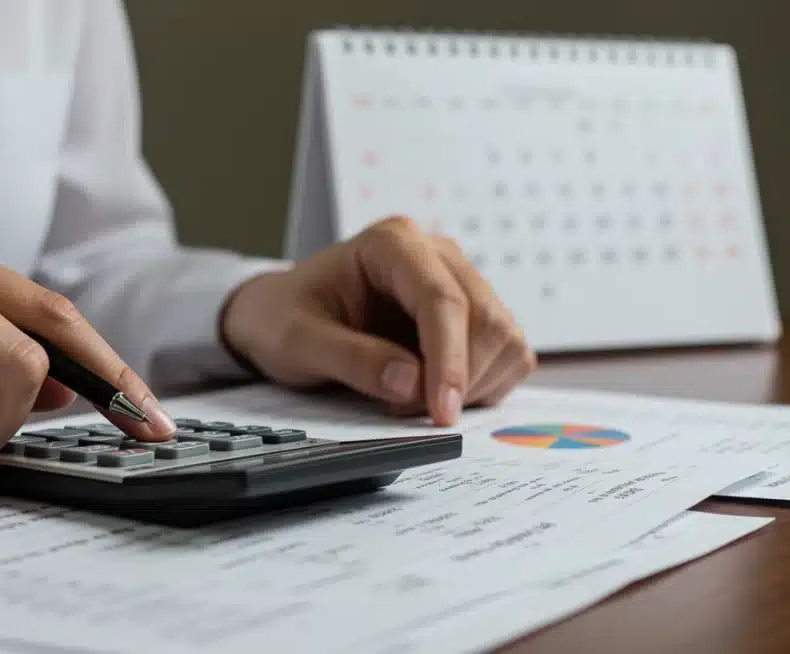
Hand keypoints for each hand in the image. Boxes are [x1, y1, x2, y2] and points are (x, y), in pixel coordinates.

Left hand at [222, 216, 534, 425]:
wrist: (282, 317)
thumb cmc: (284, 318)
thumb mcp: (297, 342)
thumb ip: (350, 359)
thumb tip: (410, 382)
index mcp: (392, 244)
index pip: (442, 298)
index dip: (449, 359)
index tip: (441, 411)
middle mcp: (436, 255)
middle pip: (485, 318)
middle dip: (458, 378)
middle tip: (405, 411)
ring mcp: (461, 282)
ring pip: (504, 338)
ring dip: (472, 385)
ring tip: (412, 401)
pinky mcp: (473, 316)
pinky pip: (507, 355)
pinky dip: (483, 386)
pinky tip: (436, 393)